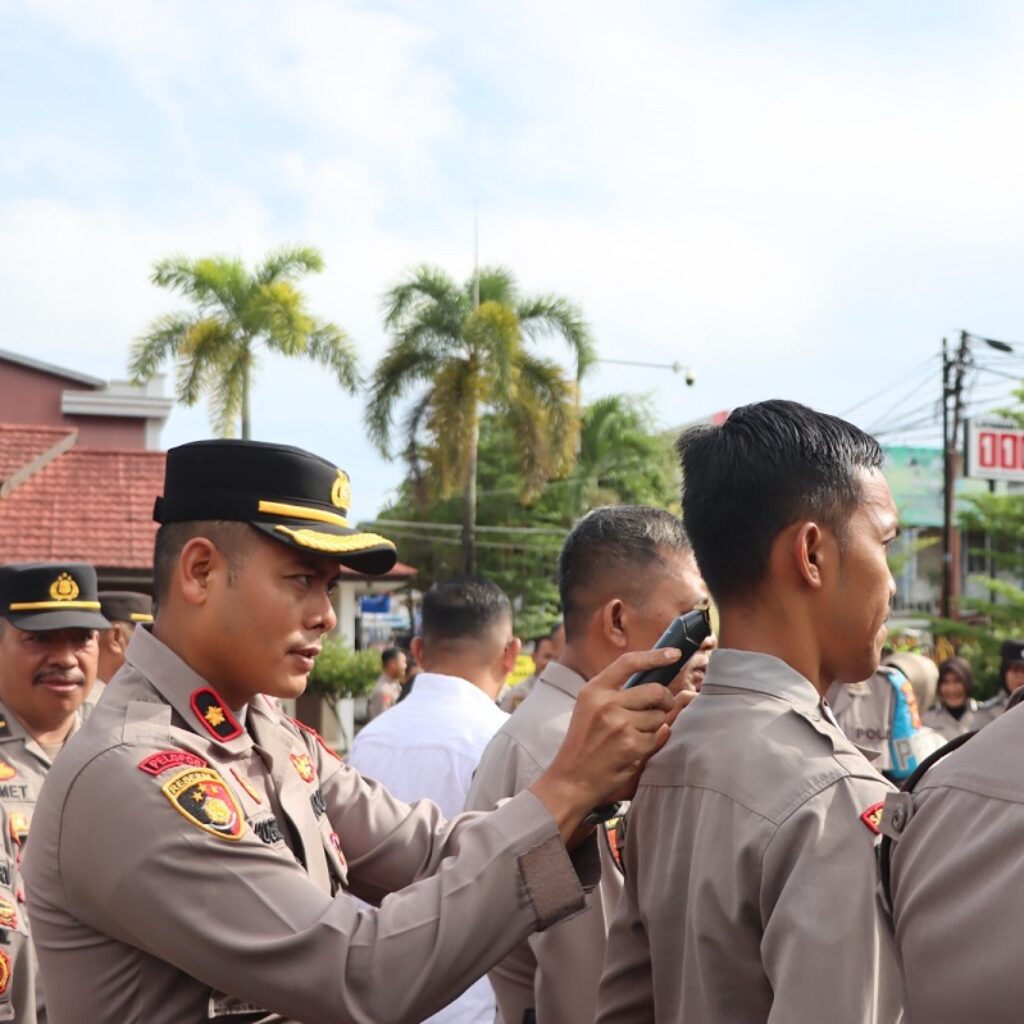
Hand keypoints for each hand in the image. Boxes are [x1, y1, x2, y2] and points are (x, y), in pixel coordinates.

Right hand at [529, 647, 680, 843]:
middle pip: (655, 690)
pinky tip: (634, 749)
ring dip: (655, 725)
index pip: (628, 662)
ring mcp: (619, 724)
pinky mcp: (631, 745)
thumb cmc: (583, 742)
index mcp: (593, 690)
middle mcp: (606, 703)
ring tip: (634, 735)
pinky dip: (652, 742)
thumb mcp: (590, 708)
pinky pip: (658, 736)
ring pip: (659, 716)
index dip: (655, 656)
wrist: (570, 779)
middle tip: (662, 707)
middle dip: (665, 700)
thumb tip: (658, 681)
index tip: (674, 654)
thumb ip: (618, 692)